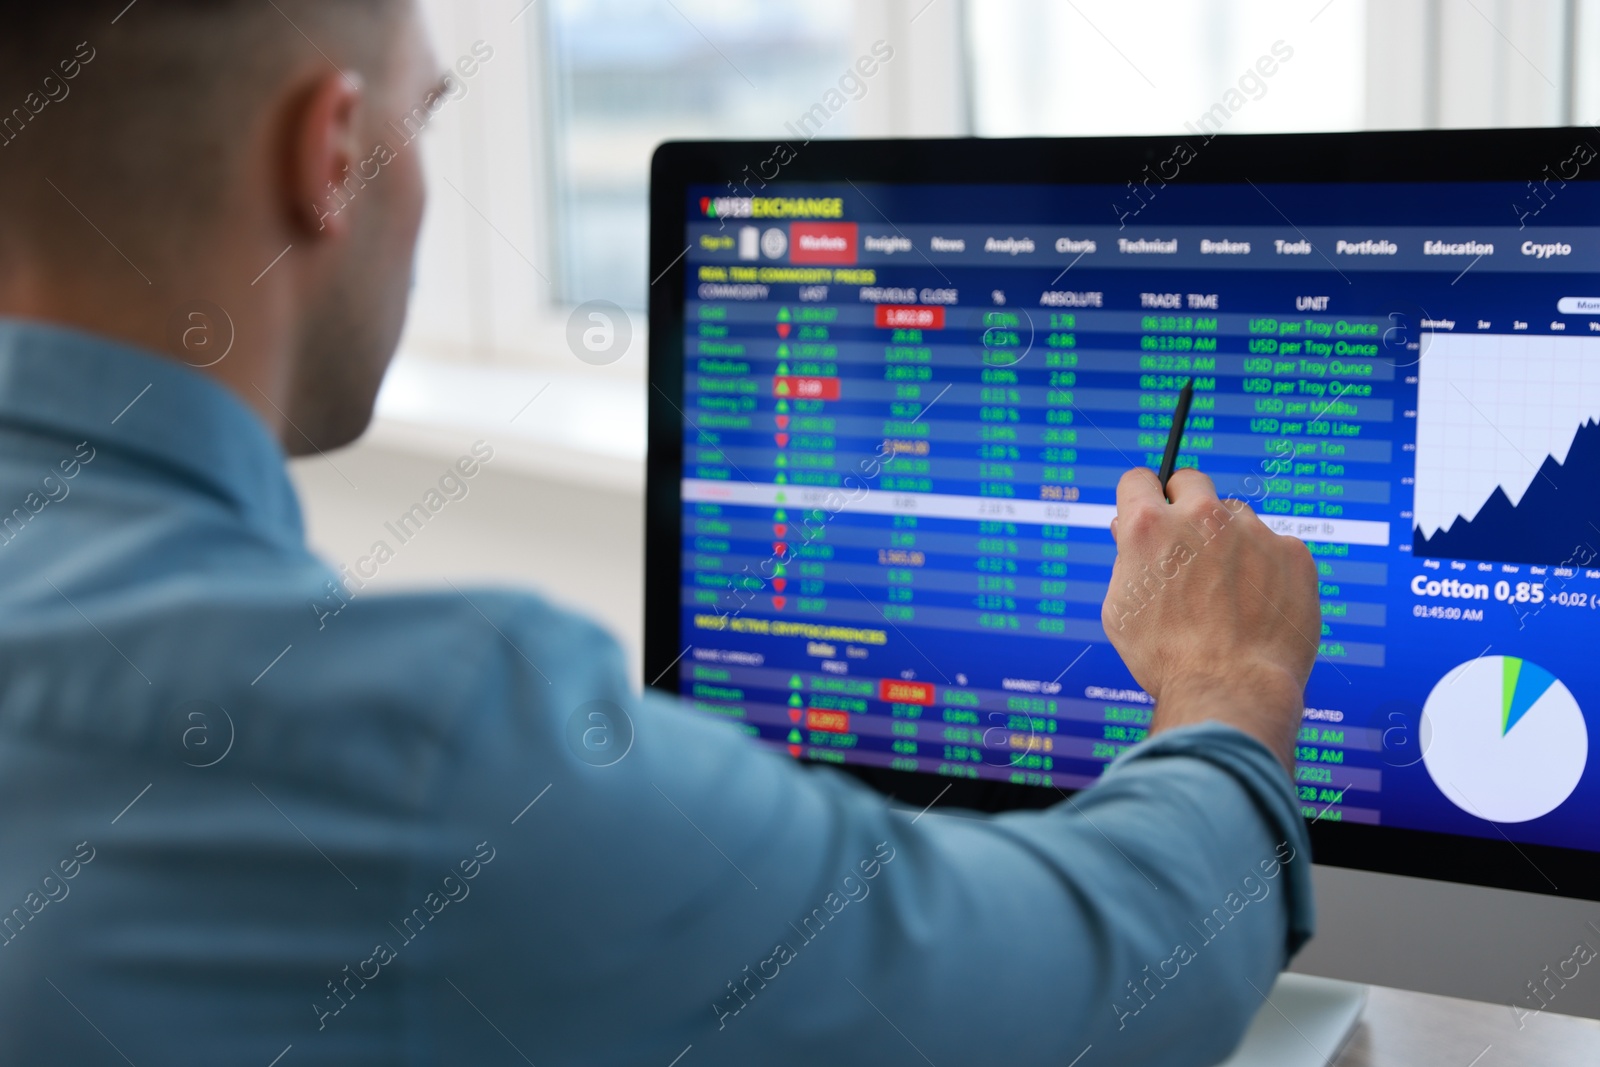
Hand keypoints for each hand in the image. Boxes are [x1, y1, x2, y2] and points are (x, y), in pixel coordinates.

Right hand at [1100, 468, 1320, 771]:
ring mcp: (1253, 532)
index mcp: (1151, 526)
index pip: (1139, 480)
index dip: (1140, 499)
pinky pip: (1274, 548)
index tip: (1148, 514)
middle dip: (1185, 505)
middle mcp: (1202, 517)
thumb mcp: (1121, 609)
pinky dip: (1265, 570)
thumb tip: (1128, 527)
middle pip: (1191, 481)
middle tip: (1187, 548)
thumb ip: (1126, 558)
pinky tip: (1258, 608)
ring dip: (1228, 541)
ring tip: (1226, 596)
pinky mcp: (1292, 554)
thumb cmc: (1167, 658)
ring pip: (1235, 518)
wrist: (1232, 690)